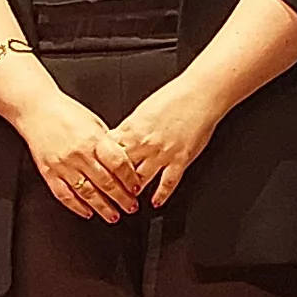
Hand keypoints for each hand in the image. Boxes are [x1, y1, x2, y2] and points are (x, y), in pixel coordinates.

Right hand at [16, 87, 141, 220]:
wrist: (35, 108)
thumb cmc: (65, 112)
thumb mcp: (94, 122)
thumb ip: (107, 143)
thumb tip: (123, 162)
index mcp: (94, 139)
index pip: (118, 165)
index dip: (130, 179)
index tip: (136, 188)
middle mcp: (80, 154)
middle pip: (106, 182)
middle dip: (122, 198)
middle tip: (131, 207)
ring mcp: (64, 165)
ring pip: (88, 193)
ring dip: (103, 207)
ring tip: (113, 215)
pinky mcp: (49, 172)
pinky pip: (65, 194)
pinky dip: (77, 206)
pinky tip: (87, 212)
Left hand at [100, 77, 223, 209]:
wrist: (200, 93)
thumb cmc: (174, 96)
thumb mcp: (143, 109)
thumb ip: (130, 127)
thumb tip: (118, 137)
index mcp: (132, 128)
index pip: (109, 152)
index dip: (101, 165)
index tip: (96, 176)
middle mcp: (145, 143)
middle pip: (121, 169)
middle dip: (113, 184)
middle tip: (107, 196)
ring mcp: (162, 153)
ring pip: (141, 179)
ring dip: (133, 193)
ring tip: (127, 203)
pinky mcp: (180, 159)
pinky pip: (168, 182)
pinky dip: (161, 195)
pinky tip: (156, 202)